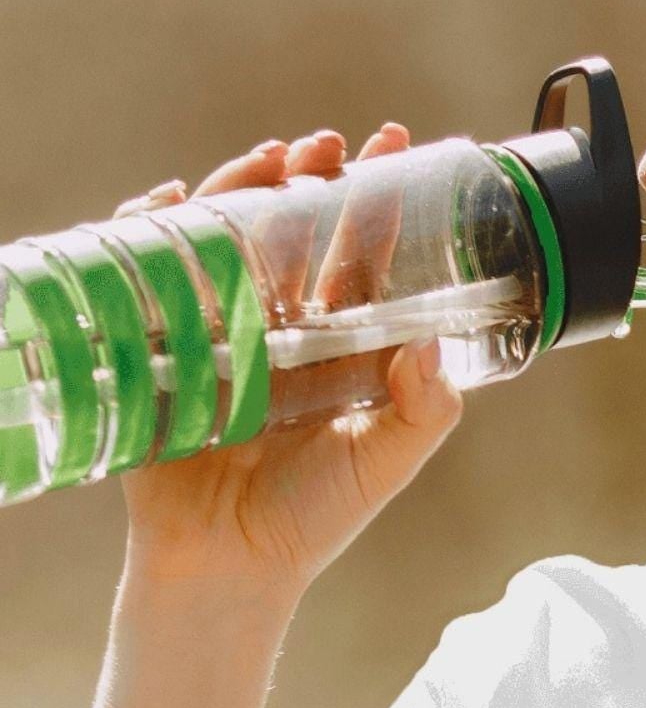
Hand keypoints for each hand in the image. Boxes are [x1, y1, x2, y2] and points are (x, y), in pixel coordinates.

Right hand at [114, 123, 462, 600]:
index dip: (378, 202)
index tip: (395, 147)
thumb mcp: (384, 461)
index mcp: (339, 347)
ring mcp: (220, 329)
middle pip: (294, 230)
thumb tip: (432, 343)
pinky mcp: (162, 343)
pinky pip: (152, 268)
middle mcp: (282, 328)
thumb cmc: (312, 517)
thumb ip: (424, 410)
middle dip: (310, 178)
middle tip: (328, 144)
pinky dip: (156, 226)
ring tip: (271, 156)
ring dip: (244, 186)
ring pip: (229, 234)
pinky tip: (173, 199)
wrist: (228, 563)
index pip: (362, 258)